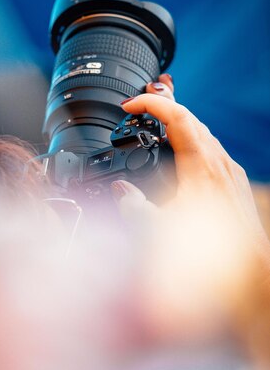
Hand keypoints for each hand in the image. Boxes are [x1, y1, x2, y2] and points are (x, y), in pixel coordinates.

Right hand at [113, 75, 269, 346]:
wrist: (249, 267)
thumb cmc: (210, 252)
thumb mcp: (159, 230)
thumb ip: (134, 208)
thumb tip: (120, 192)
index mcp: (200, 165)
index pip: (175, 116)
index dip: (150, 103)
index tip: (129, 104)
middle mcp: (218, 162)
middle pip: (190, 117)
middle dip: (162, 104)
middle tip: (139, 105)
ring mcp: (230, 170)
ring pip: (203, 131)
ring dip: (177, 121)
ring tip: (155, 120)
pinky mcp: (235, 180)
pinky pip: (212, 147)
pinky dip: (192, 139)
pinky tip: (182, 151)